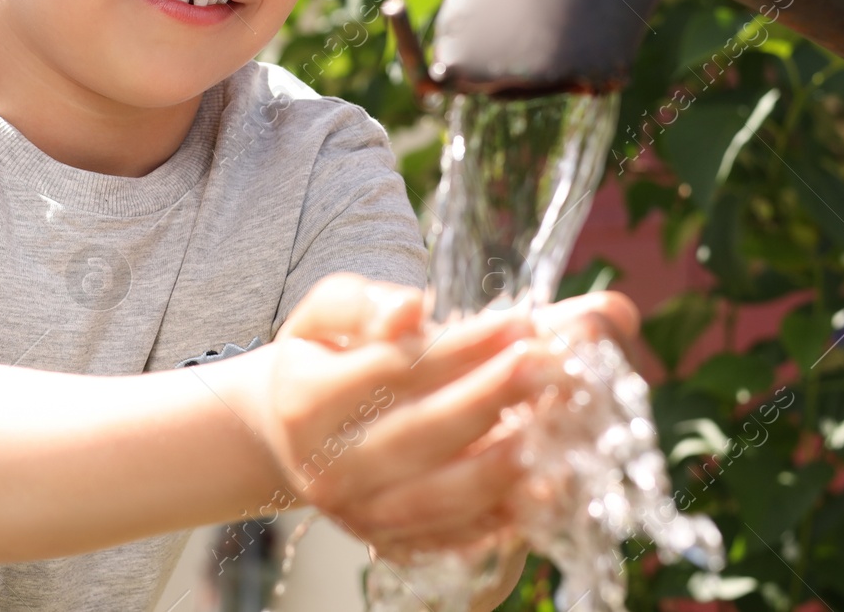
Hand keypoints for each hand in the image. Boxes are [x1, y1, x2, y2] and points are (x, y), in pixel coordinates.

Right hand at [270, 278, 640, 564]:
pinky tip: (540, 492)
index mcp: (305, 401)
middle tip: (547, 368)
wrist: (290, 432)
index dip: (460, 347)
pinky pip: (447, 536)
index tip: (519, 323)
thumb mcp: (325, 315)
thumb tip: (410, 306)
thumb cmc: (321, 359)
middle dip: (489, 399)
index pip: (394, 371)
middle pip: (419, 434)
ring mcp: (356, 512)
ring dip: (500, 469)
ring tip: (553, 437)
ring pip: (435, 497)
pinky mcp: (386, 542)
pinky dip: (496, 519)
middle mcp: (325, 466)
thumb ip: (362, 302)